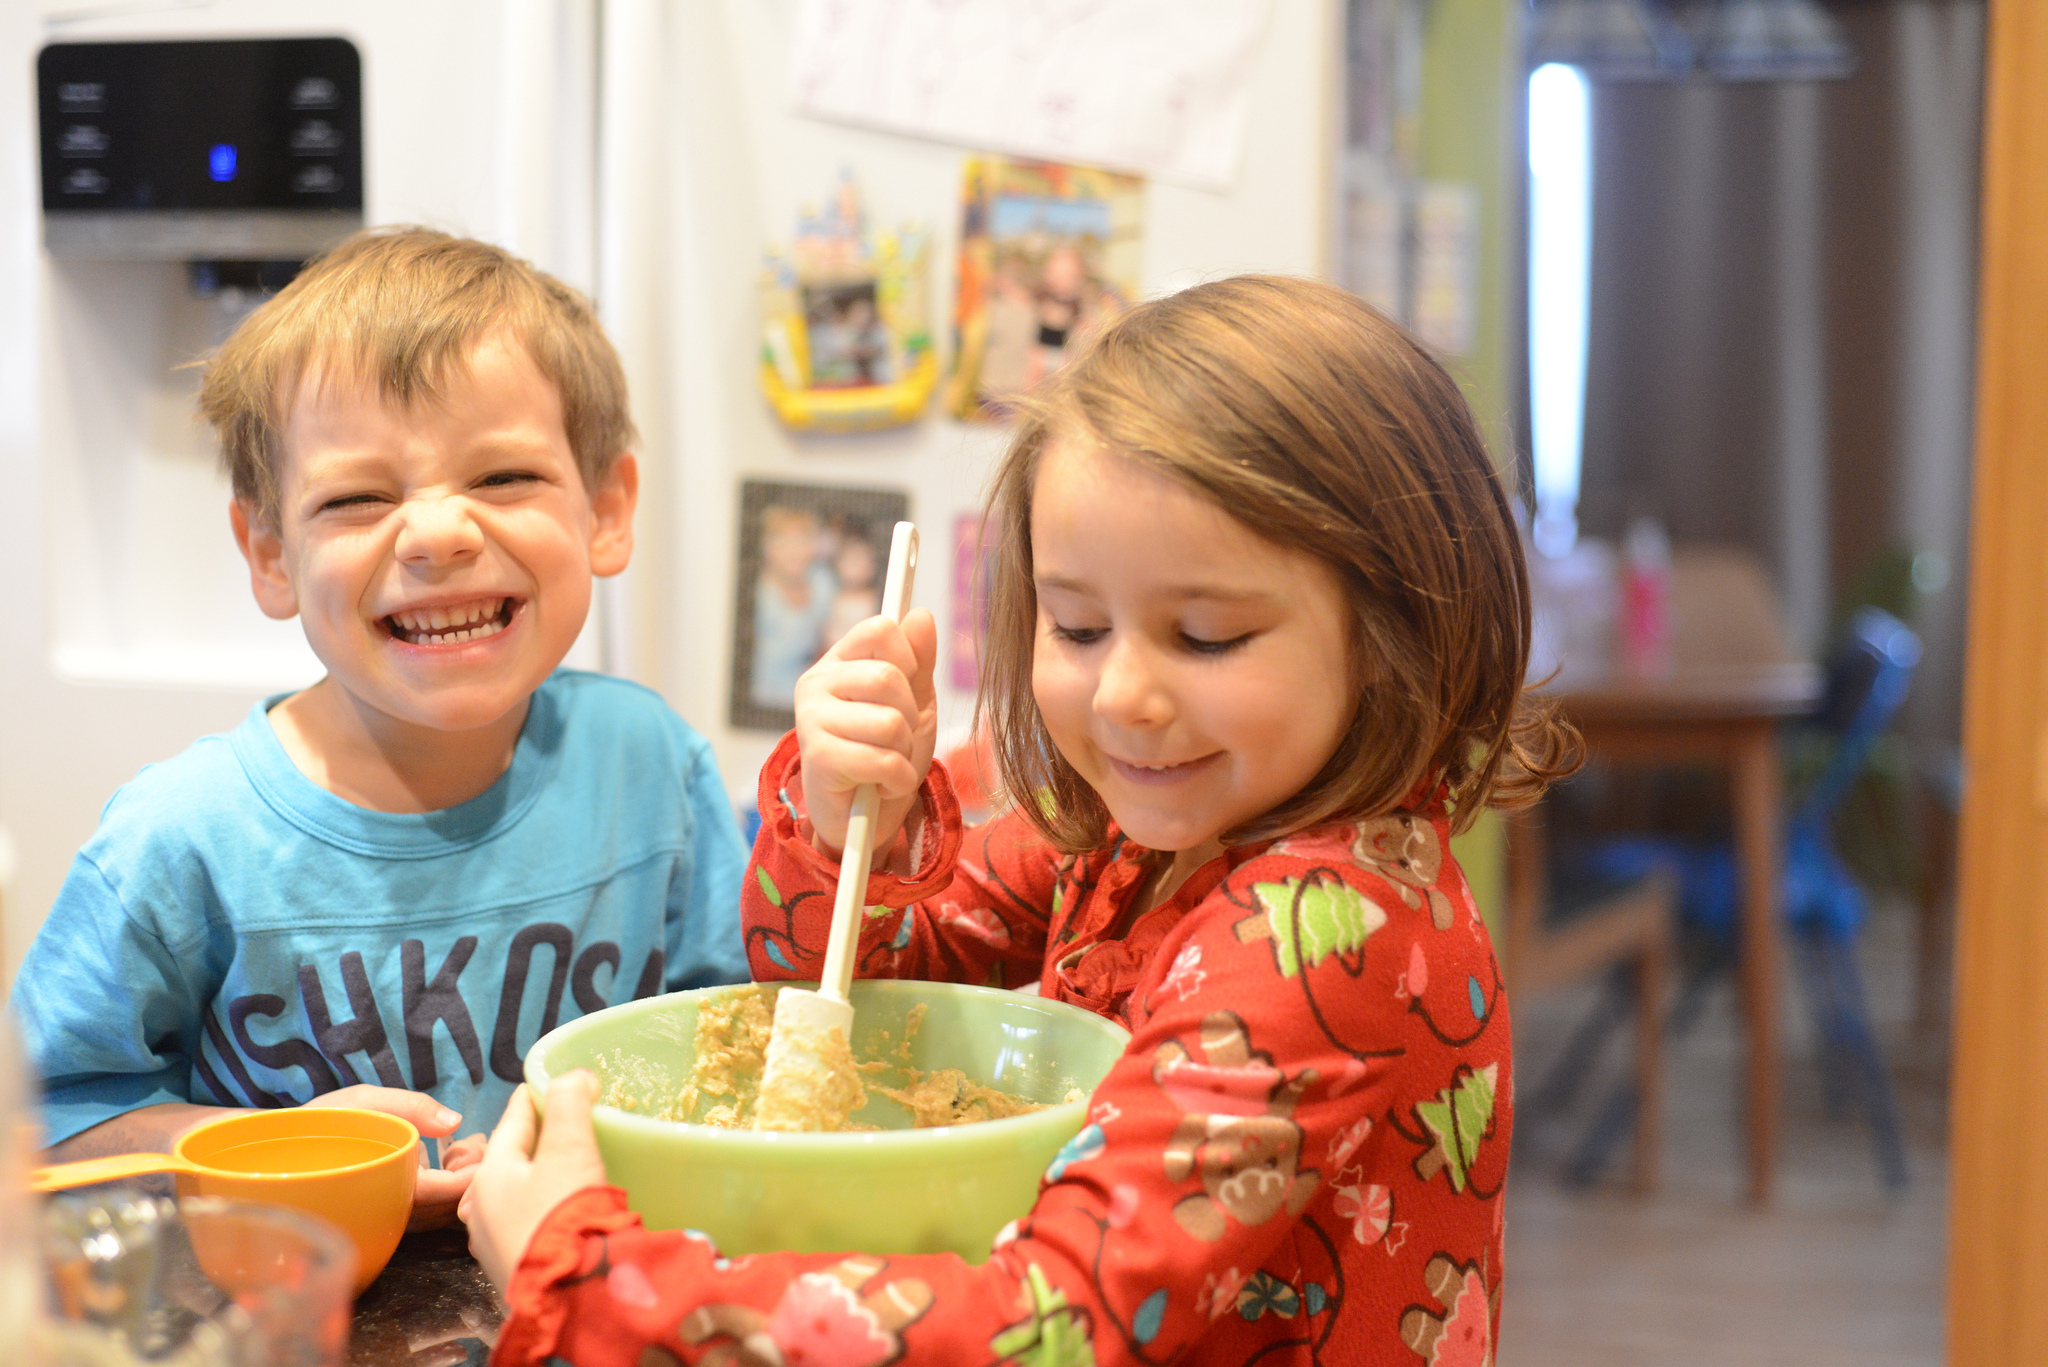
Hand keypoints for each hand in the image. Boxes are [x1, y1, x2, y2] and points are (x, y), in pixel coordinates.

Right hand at [307, 1084, 473, 1230]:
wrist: (281, 1153)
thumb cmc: (322, 1124)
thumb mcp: (364, 1101)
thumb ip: (410, 1108)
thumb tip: (454, 1121)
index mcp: (384, 1188)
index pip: (442, 1192)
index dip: (471, 1173)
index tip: (482, 1146)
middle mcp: (388, 1212)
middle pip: (448, 1208)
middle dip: (472, 1177)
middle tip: (475, 1142)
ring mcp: (388, 1217)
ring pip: (440, 1214)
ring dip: (462, 1184)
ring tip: (465, 1146)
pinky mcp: (388, 1214)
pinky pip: (428, 1212)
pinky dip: (448, 1189)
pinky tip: (449, 1158)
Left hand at [457, 1073, 607, 1292]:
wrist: (572, 1295)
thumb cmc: (565, 1215)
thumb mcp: (570, 1148)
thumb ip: (569, 1103)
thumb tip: (574, 1077)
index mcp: (489, 1176)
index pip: (512, 1124)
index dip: (532, 1100)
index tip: (544, 1083)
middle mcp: (480, 1211)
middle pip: (510, 1163)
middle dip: (534, 1144)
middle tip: (561, 1127)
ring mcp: (493, 1245)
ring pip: (514, 1197)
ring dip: (536, 1181)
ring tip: (564, 1170)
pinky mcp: (513, 1271)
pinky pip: (524, 1226)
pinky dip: (540, 1211)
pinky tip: (560, 1214)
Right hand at [794, 607, 938, 855]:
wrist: (863, 819)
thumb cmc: (885, 754)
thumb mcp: (913, 704)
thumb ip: (918, 661)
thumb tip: (920, 615)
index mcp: (839, 662)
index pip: (879, 629)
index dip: (908, 658)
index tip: (907, 688)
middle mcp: (817, 683)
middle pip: (888, 677)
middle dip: (909, 717)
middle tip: (895, 741)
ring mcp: (811, 718)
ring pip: (890, 721)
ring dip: (904, 752)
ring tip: (886, 764)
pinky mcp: (817, 756)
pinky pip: (883, 759)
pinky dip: (897, 779)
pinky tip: (881, 785)